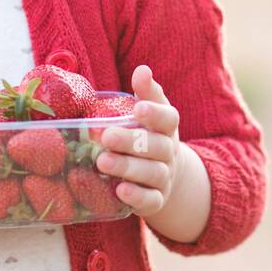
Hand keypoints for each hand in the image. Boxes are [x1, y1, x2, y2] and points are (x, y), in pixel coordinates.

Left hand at [95, 65, 182, 216]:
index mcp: (167, 128)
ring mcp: (165, 177)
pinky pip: (151, 201)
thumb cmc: (148, 135)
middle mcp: (169, 152)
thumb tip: (143, 69)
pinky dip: (137, 197)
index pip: (168, 118)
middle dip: (131, 142)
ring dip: (128, 167)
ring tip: (102, 162)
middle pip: (157, 146)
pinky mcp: (157, 200)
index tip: (137, 108)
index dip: (155, 113)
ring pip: (152, 173)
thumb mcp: (149, 113)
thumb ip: (146, 92)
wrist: (166, 175)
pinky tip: (120, 191)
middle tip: (106, 137)